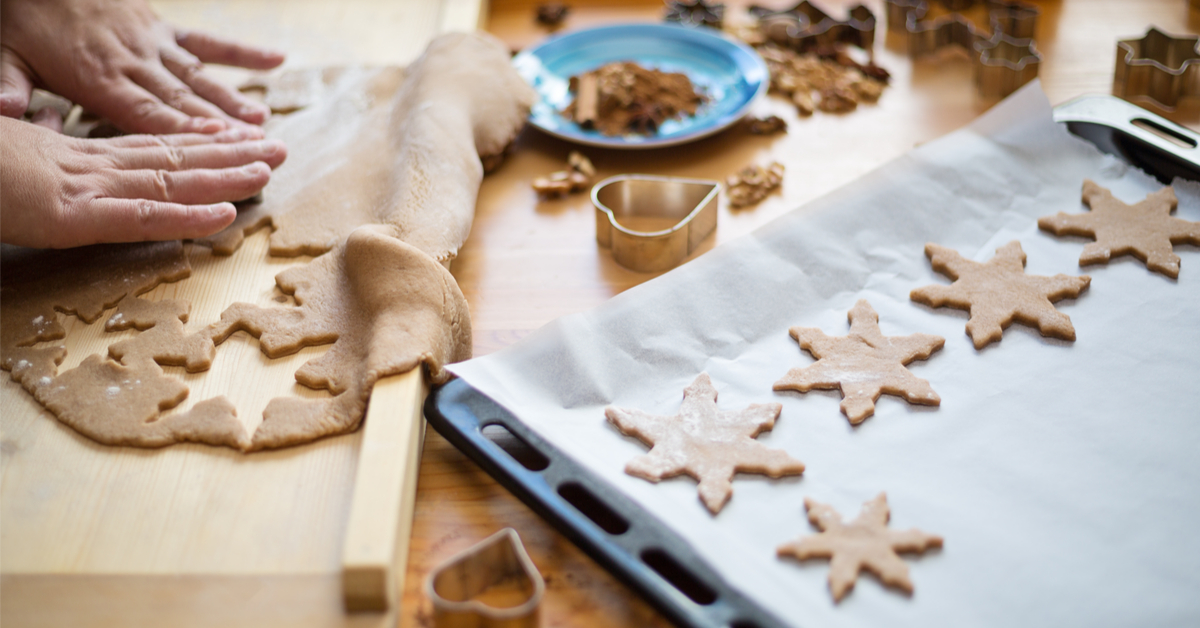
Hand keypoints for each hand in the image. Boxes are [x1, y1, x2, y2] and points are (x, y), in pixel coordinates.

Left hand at [0, 0, 284, 133]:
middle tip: (257, 149)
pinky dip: (243, 52)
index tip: (218, 145)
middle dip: (223, 128)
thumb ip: (9, 84)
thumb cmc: (19, 19)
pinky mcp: (163, 28)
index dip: (183, 131)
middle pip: (184, 102)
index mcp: (97, 78)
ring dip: (234, 102)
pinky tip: (277, 61)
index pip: (146, 113)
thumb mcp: (4, 53)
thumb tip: (7, 109)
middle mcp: (134, 62)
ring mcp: (154, 45)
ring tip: (264, 124)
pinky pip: (208, 42)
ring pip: (200, 79)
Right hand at [1, 115, 286, 247]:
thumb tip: (53, 132)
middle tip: (277, 149)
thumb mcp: (12, 154)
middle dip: (230, 154)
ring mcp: (84, 188)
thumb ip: (41, 150)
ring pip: (169, 180)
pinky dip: (184, 217)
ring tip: (269, 169)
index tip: (239, 139)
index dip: (200, 145)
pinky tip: (225, 215)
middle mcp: (92, 166)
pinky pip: (139, 216)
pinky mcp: (70, 215)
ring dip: (224, 176)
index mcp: (78, 156)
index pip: (152, 148)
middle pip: (173, 158)